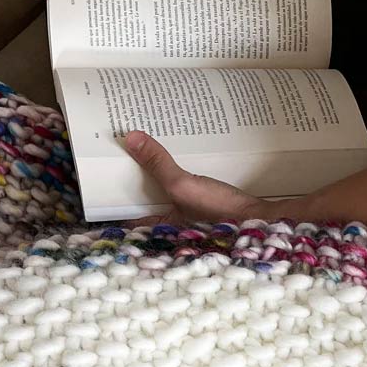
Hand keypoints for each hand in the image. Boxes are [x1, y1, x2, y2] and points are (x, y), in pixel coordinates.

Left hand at [117, 130, 268, 224]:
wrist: (264, 222)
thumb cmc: (221, 214)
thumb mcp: (183, 186)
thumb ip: (157, 164)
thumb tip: (131, 138)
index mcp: (159, 228)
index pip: (127, 212)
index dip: (113, 193)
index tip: (102, 170)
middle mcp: (170, 226)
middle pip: (144, 198)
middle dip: (135, 178)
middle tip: (123, 149)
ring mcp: (188, 217)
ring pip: (163, 192)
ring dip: (156, 174)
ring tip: (146, 147)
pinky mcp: (204, 208)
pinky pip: (182, 189)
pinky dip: (176, 175)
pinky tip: (177, 157)